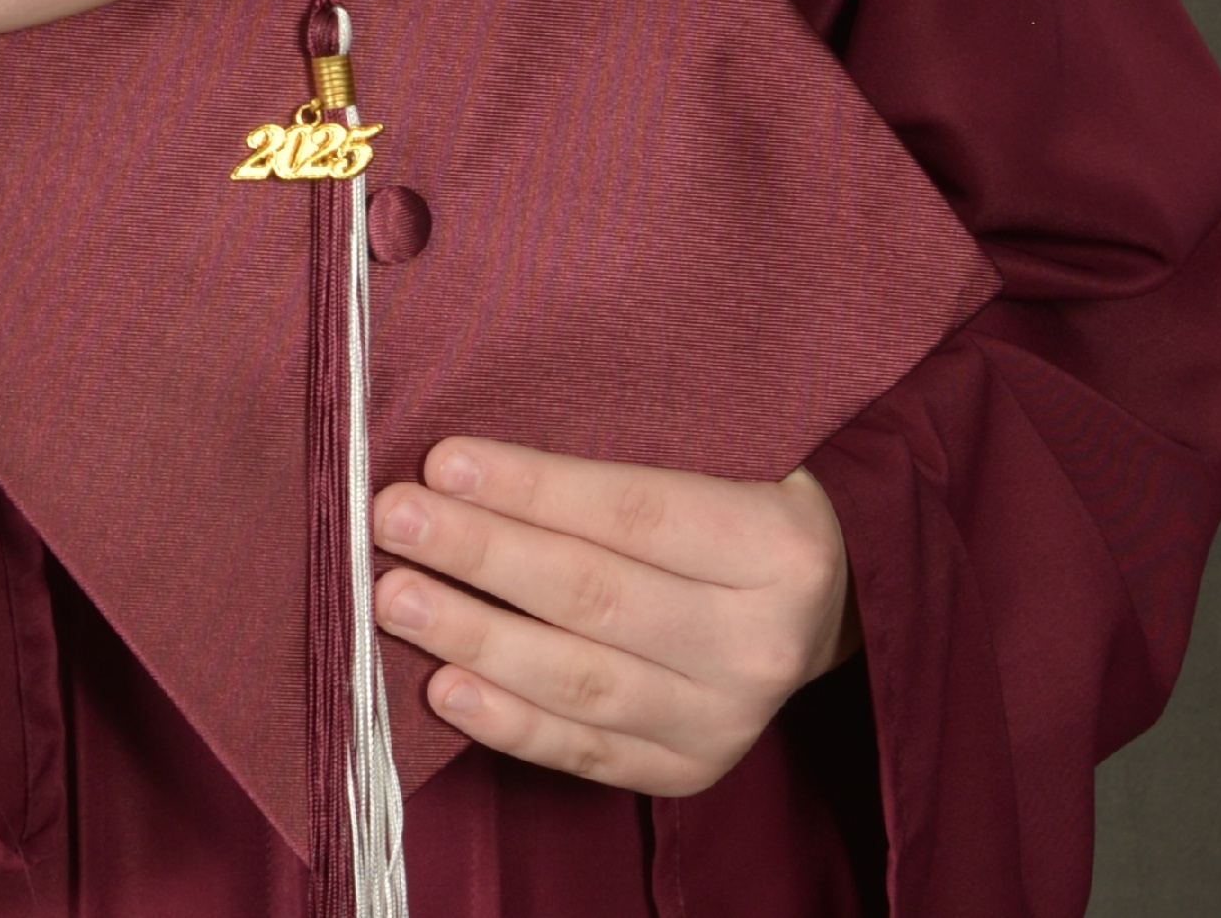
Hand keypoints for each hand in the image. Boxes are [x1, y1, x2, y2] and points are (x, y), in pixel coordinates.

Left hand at [372, 441, 858, 794]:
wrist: (827, 607)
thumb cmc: (748, 500)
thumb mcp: (724, 454)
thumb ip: (624, 451)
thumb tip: (473, 454)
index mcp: (778, 544)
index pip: (634, 513)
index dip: (533, 488)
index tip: (442, 460)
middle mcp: (760, 642)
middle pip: (596, 595)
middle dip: (481, 555)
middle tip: (392, 520)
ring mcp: (726, 719)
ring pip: (581, 680)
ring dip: (474, 638)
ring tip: (395, 598)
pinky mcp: (690, 768)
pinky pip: (585, 751)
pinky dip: (508, 722)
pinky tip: (444, 688)